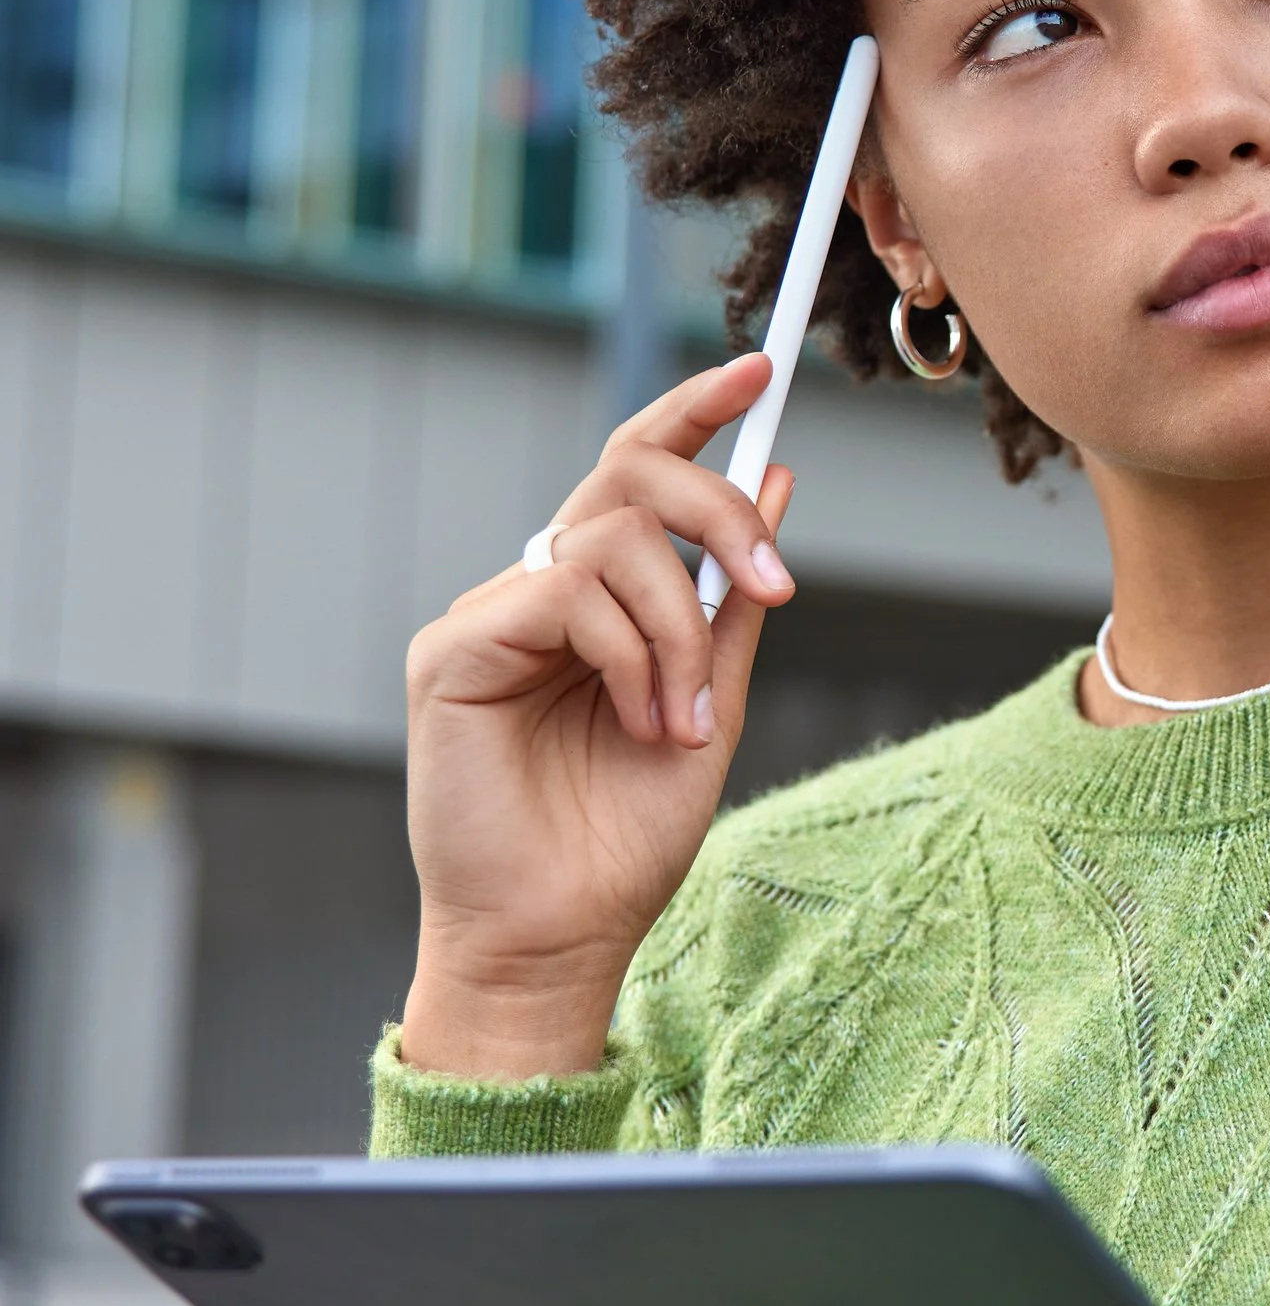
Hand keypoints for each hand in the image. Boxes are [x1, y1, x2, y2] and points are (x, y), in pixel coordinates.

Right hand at [401, 354, 797, 1076]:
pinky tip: (639, 720)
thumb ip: (733, 598)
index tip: (760, 371)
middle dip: (719, 511)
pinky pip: (565, 594)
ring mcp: (492, 615)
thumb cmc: (624, 836)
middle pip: (630, 478)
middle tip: (775, 583)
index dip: (693, 411)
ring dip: (678, 630)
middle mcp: (541, 590)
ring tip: (680, 722)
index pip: (637, 471)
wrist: (563, 934)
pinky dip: (630, 654)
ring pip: (612, 538)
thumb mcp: (714, 701)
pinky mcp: (454, 649)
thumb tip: (779, 480)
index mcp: (601, 598)